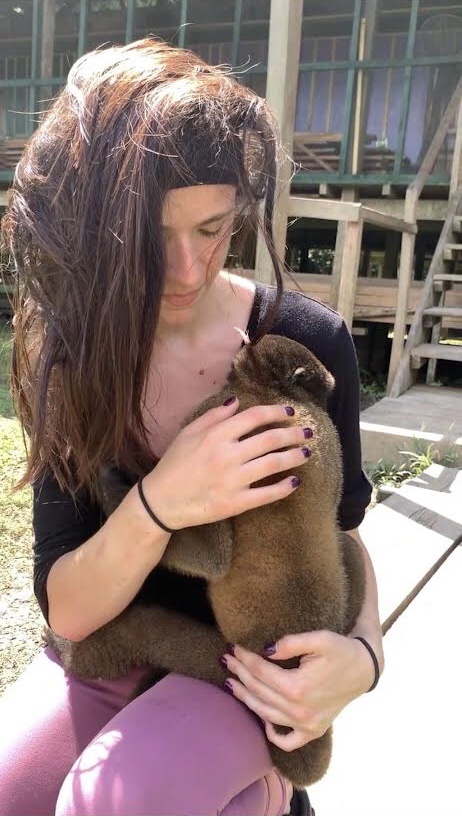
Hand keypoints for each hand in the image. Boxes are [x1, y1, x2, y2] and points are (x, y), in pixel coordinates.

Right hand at [143, 398, 310, 528]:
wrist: (161, 502)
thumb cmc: (174, 465)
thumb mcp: (188, 433)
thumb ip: (213, 416)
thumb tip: (236, 401)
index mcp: (215, 435)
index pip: (254, 417)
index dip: (276, 412)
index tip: (290, 413)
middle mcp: (226, 455)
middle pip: (270, 439)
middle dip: (293, 433)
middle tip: (308, 432)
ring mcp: (233, 480)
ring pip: (273, 464)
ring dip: (294, 456)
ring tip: (306, 453)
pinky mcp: (235, 503)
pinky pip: (267, 494)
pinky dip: (284, 487)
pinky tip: (295, 482)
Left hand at [221, 631, 375, 750]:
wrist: (364, 669)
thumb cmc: (341, 650)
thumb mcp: (320, 638)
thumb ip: (291, 642)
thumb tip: (265, 650)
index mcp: (298, 687)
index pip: (261, 671)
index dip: (244, 658)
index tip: (232, 646)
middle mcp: (300, 711)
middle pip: (259, 691)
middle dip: (239, 673)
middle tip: (225, 658)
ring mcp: (307, 725)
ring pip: (265, 714)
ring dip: (245, 698)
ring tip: (230, 682)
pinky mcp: (313, 732)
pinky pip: (287, 741)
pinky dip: (272, 733)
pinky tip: (261, 717)